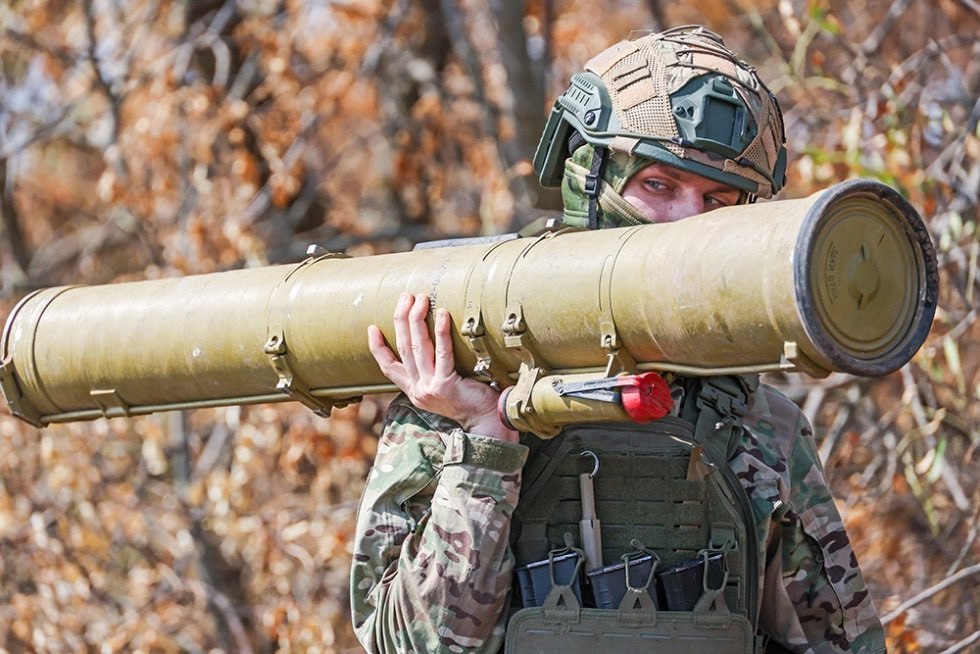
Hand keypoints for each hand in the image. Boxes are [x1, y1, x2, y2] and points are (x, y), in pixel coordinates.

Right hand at [368, 292, 517, 442]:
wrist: (487, 421)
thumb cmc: (470, 400)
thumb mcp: (443, 387)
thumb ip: (433, 370)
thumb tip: (430, 339)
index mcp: (414, 390)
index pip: (388, 367)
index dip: (378, 347)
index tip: (372, 327)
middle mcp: (418, 390)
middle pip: (403, 348)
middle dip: (402, 319)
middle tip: (406, 296)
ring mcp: (430, 388)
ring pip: (417, 347)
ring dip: (417, 319)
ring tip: (421, 299)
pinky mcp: (446, 385)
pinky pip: (443, 353)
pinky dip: (441, 331)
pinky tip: (443, 314)